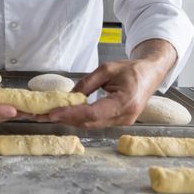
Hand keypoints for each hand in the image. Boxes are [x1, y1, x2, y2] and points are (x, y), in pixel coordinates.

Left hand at [40, 39, 176, 127]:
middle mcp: (125, 117)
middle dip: (65, 119)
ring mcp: (123, 122)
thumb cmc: (132, 69)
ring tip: (49, 116)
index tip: (52, 113)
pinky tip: (66, 115)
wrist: (151, 74)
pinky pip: (96, 123)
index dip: (71, 114)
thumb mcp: (107, 69)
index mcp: (125, 102)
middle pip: (89, 122)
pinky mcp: (119, 122)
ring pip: (91, 125)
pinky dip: (80, 119)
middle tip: (43, 115)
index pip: (93, 112)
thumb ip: (87, 83)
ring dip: (70, 120)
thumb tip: (69, 96)